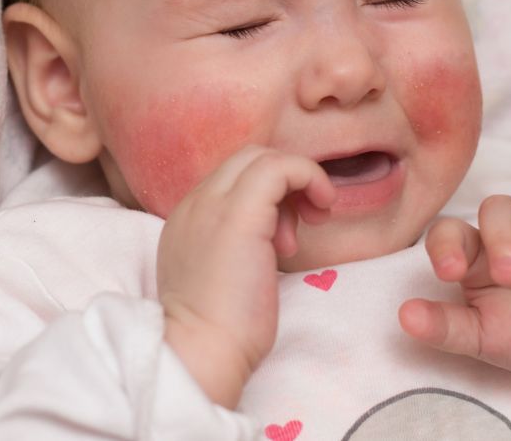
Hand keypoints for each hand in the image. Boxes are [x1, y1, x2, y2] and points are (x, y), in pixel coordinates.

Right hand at [157, 146, 335, 407]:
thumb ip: (236, 243)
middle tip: (304, 222)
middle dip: (285, 182)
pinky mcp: (241, 212)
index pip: (234, 177)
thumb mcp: (221, 273)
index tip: (284, 235)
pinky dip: (308, 177)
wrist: (201, 353)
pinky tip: (321, 206)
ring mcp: (214, 202)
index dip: (269, 195)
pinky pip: (281, 168)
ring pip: (264, 157)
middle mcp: (196, 201)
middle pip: (248, 159)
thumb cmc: (218, 330)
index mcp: (189, 216)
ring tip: (304, 231)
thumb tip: (273, 229)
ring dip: (297, 183)